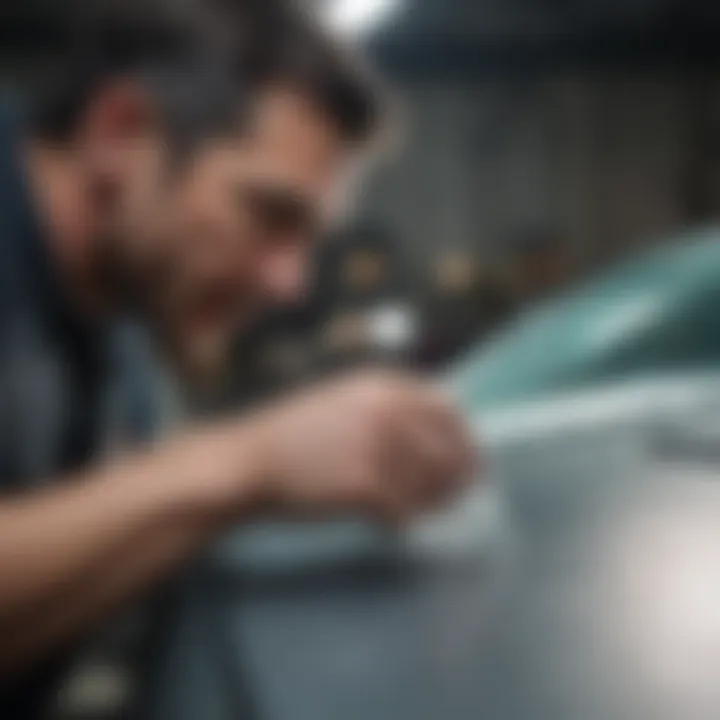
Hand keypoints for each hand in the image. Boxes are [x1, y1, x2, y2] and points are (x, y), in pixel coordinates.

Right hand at [243, 371, 478, 523]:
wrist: (251, 460)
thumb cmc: (297, 434)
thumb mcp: (347, 401)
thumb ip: (393, 410)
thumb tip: (445, 439)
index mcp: (384, 385)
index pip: (449, 411)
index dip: (465, 441)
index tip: (470, 464)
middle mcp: (386, 410)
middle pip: (449, 451)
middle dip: (456, 480)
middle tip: (452, 501)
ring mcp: (376, 446)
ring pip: (430, 486)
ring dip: (431, 505)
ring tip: (416, 512)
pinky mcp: (363, 484)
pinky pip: (403, 511)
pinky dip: (401, 522)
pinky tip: (386, 522)